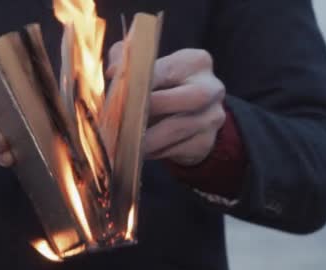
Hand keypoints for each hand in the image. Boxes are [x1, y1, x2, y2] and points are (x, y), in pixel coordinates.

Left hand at [107, 45, 225, 165]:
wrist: (193, 115)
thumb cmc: (164, 87)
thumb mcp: (148, 67)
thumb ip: (127, 61)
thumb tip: (113, 71)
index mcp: (194, 62)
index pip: (162, 71)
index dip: (136, 85)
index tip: (115, 97)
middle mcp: (210, 87)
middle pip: (177, 100)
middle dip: (145, 112)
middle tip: (119, 122)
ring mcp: (212, 116)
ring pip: (175, 129)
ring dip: (146, 138)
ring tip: (123, 141)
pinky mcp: (206, 142)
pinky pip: (177, 150)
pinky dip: (155, 151)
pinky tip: (139, 150)